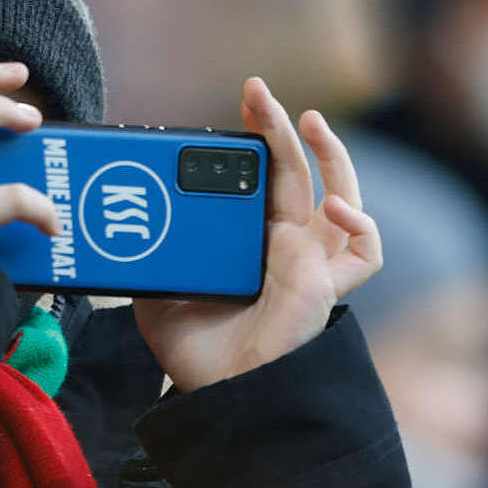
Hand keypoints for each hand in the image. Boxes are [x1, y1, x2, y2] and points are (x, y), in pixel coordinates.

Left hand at [132, 77, 382, 391]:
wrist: (223, 396)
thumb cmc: (197, 352)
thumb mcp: (157, 296)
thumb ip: (149, 261)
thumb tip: (122, 227)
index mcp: (250, 239)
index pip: (261, 176)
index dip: (255, 138)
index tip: (237, 106)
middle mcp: (286, 244)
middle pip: (296, 171)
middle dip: (280, 127)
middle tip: (256, 92)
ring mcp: (311, 261)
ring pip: (342, 194)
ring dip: (332, 154)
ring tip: (308, 120)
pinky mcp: (327, 286)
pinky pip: (364, 253)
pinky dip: (361, 224)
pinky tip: (338, 207)